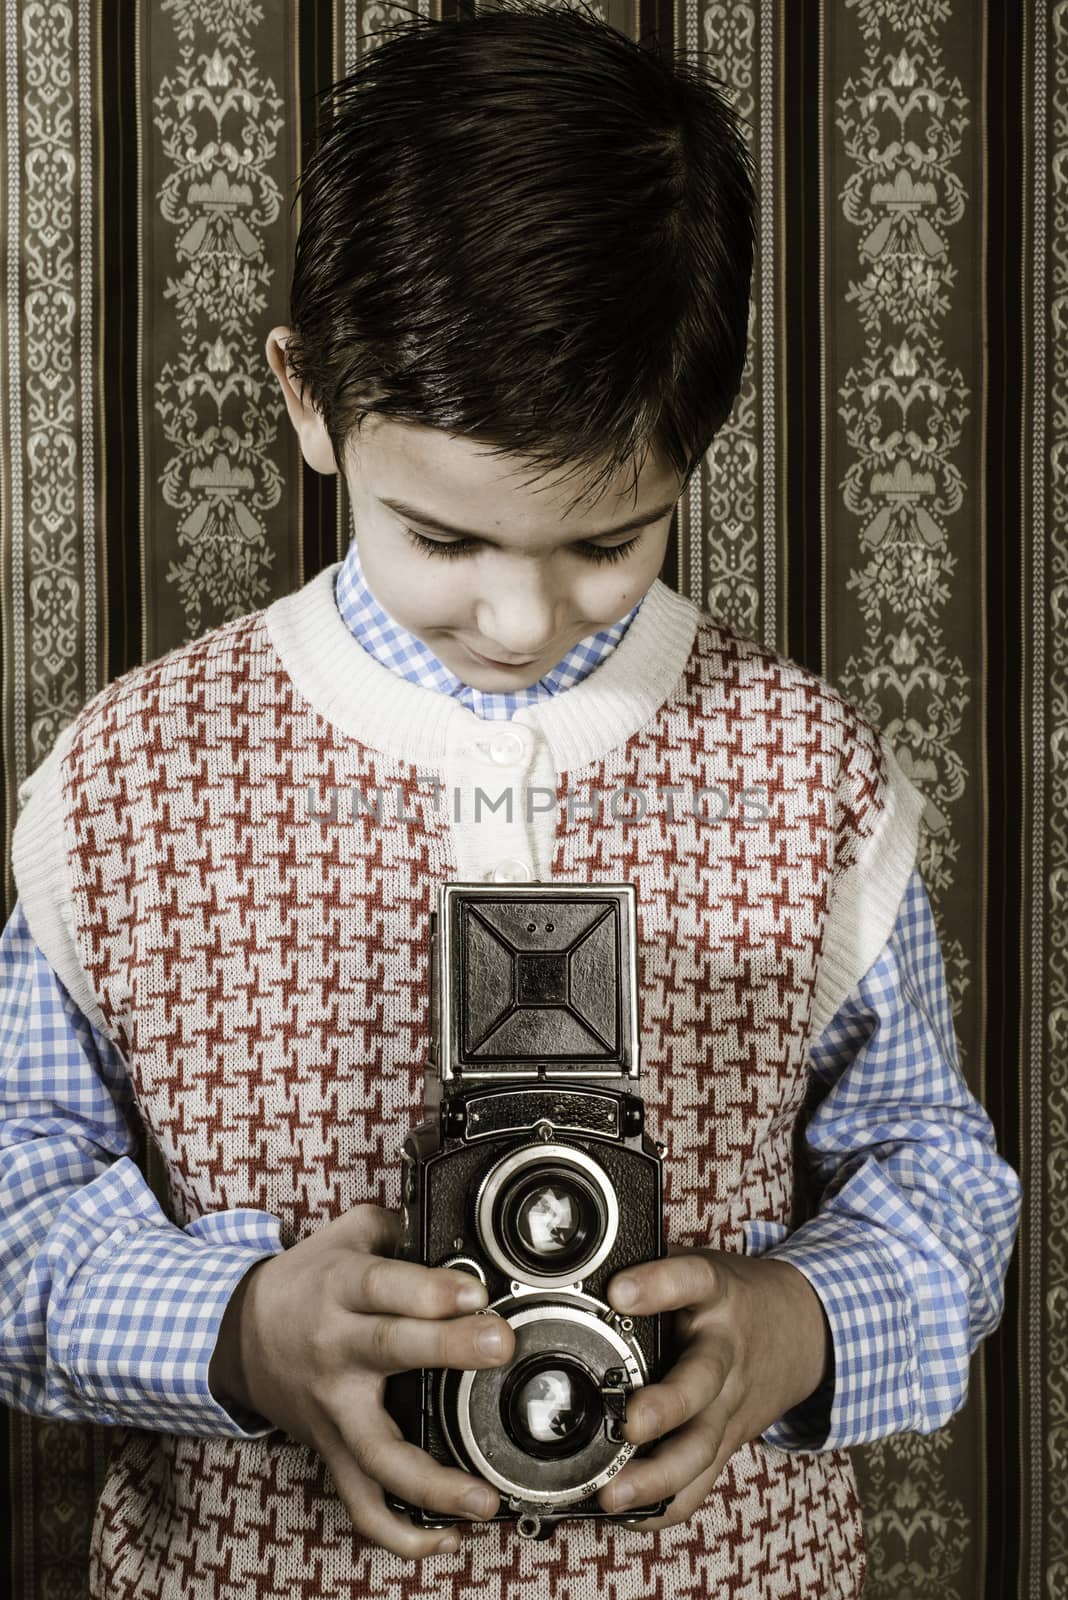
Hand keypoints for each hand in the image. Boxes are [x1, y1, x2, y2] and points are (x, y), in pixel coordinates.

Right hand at [208, 1203, 515, 1558]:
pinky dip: (400, 1533)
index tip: (475, 1291)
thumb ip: (400, 1224)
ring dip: (431, 1482)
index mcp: (342, 1288)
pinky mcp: (333, 1452)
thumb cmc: (306, 1282)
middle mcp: (337, 1349)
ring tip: (482, 1497)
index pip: (386, 1285)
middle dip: (448, 1350)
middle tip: (499, 1347)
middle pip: (390, 1351)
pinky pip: (362, 1505)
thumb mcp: (345, 1234)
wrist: (236, 1335)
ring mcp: (333, 1410)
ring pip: (377, 1453)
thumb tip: (454, 1224)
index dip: (431, 1288)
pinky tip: (447, 1537)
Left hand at [595, 1245, 830, 1529]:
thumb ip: (651, 1264)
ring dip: (657, 1476)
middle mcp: (725, 1353)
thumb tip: (582, 1258)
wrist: (804, 1330)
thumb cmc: (734, 1296)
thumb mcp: (701, 1264)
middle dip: (665, 1408)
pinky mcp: (727, 1441)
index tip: (619, 1290)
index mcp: (716, 1295)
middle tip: (629, 1421)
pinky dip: (666, 1505)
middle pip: (700, 1382)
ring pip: (700, 1448)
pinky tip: (630, 1516)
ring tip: (612, 1494)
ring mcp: (729, 1405)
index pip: (691, 1280)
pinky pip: (701, 1482)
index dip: (657, 1284)